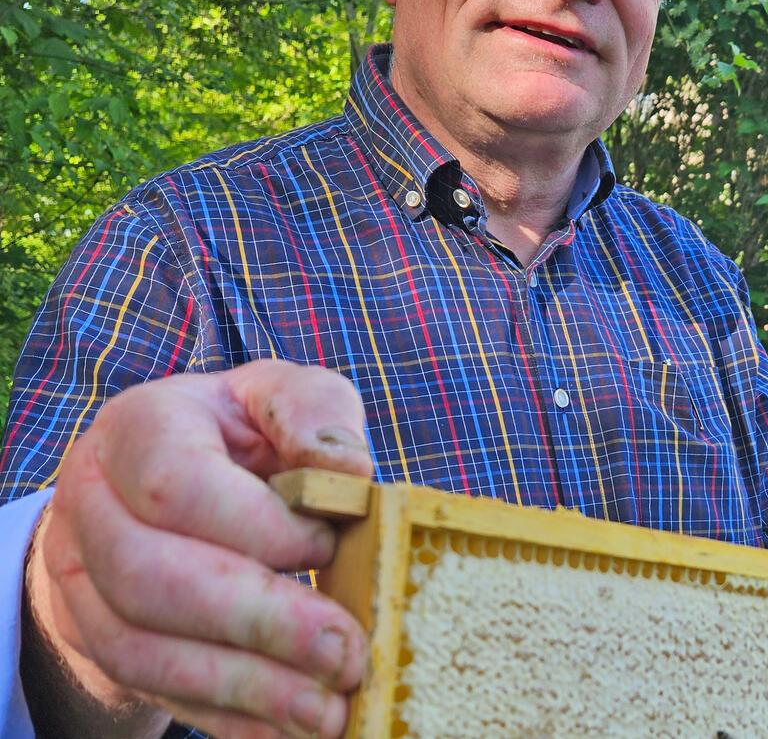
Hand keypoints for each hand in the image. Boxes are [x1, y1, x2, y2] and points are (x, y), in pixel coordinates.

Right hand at [25, 360, 372, 737]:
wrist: (161, 476)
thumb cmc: (241, 432)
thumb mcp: (280, 397)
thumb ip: (315, 416)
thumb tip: (349, 471)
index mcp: (138, 427)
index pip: (176, 485)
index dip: (257, 525)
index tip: (327, 546)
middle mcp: (91, 504)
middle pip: (150, 578)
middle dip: (258, 621)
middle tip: (345, 653)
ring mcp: (83, 579)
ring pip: (142, 650)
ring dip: (245, 687)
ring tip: (328, 711)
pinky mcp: (99, 640)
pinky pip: (153, 692)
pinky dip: (226, 716)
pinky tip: (289, 729)